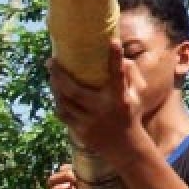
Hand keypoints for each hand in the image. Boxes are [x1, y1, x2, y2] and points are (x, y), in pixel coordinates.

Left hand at [49, 41, 147, 163]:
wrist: (124, 146)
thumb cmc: (130, 112)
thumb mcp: (137, 94)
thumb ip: (130, 73)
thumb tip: (118, 55)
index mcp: (121, 97)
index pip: (118, 75)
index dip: (116, 58)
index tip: (113, 41)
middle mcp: (104, 109)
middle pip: (75, 90)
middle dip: (59, 75)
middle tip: (51, 61)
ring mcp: (90, 122)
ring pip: (64, 102)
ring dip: (55, 87)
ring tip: (51, 75)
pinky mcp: (80, 131)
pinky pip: (63, 114)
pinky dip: (58, 103)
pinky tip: (56, 94)